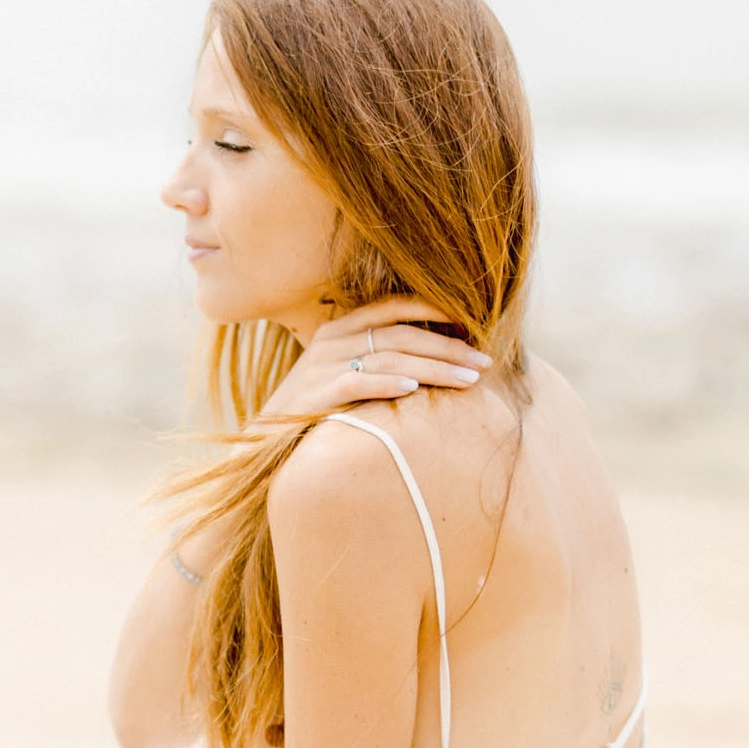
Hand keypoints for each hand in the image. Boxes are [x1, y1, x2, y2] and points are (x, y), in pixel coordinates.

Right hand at [258, 298, 490, 422]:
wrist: (264, 440)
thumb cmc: (314, 408)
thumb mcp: (342, 373)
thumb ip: (377, 359)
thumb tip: (431, 360)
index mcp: (341, 328)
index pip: (393, 307)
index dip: (433, 310)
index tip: (471, 326)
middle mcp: (334, 340)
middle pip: (402, 334)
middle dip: (448, 346)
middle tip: (484, 362)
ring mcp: (324, 365)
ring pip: (391, 357)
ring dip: (435, 367)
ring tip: (468, 380)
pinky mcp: (318, 393)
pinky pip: (359, 382)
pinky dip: (388, 384)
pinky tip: (414, 390)